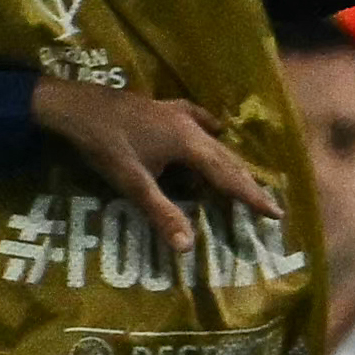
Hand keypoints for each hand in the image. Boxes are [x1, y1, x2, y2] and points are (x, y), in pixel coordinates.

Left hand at [31, 78, 282, 257]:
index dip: (252, 196)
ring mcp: (178, 114)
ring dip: (228, 161)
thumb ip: (162, 213)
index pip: (228, 176)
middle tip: (265, 203)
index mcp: (189, 144)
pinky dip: (209, 129)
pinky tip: (214, 127)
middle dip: (245, 182)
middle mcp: (191, 127)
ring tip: (241, 178)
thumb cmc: (106, 146)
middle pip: (226, 158)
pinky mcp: (163, 108)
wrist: (77, 107)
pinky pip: (197, 120)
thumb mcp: (133, 184)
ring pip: (213, 141)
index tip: (277, 213)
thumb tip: (188, 248)